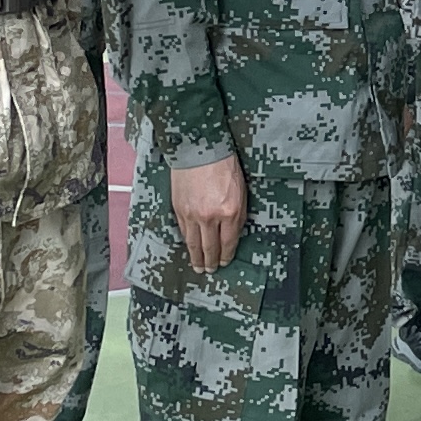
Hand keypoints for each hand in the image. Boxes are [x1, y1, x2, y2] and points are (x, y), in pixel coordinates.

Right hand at [168, 154, 248, 272]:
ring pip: (194, 244)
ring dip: (196, 258)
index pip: (228, 242)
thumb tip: (232, 233)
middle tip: (210, 271)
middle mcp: (210, 216)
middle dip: (211, 262)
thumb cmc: (224, 166)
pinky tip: (189, 247)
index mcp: (230, 211)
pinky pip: (184, 231)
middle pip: (210, 247)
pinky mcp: (179, 209)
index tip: (225, 262)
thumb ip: (237, 214)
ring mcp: (192, 214)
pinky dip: (187, 241)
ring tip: (198, 267)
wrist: (199, 150)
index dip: (226, 255)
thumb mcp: (241, 191)